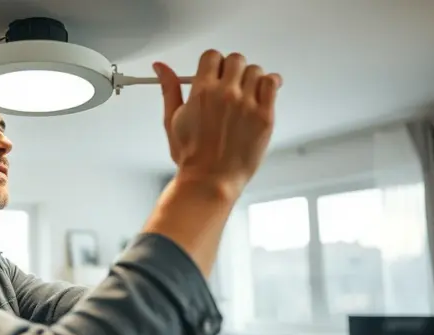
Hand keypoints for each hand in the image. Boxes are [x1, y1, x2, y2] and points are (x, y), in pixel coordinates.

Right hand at [154, 50, 281, 198]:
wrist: (211, 180)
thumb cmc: (191, 156)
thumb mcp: (172, 120)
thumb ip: (169, 89)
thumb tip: (161, 67)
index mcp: (201, 92)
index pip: (212, 56)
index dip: (213, 64)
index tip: (214, 74)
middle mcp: (226, 94)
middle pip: (235, 60)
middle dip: (231, 70)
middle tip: (230, 86)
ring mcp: (247, 104)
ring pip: (255, 70)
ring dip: (250, 78)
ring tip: (245, 94)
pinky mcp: (264, 116)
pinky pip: (272, 84)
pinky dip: (269, 85)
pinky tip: (261, 95)